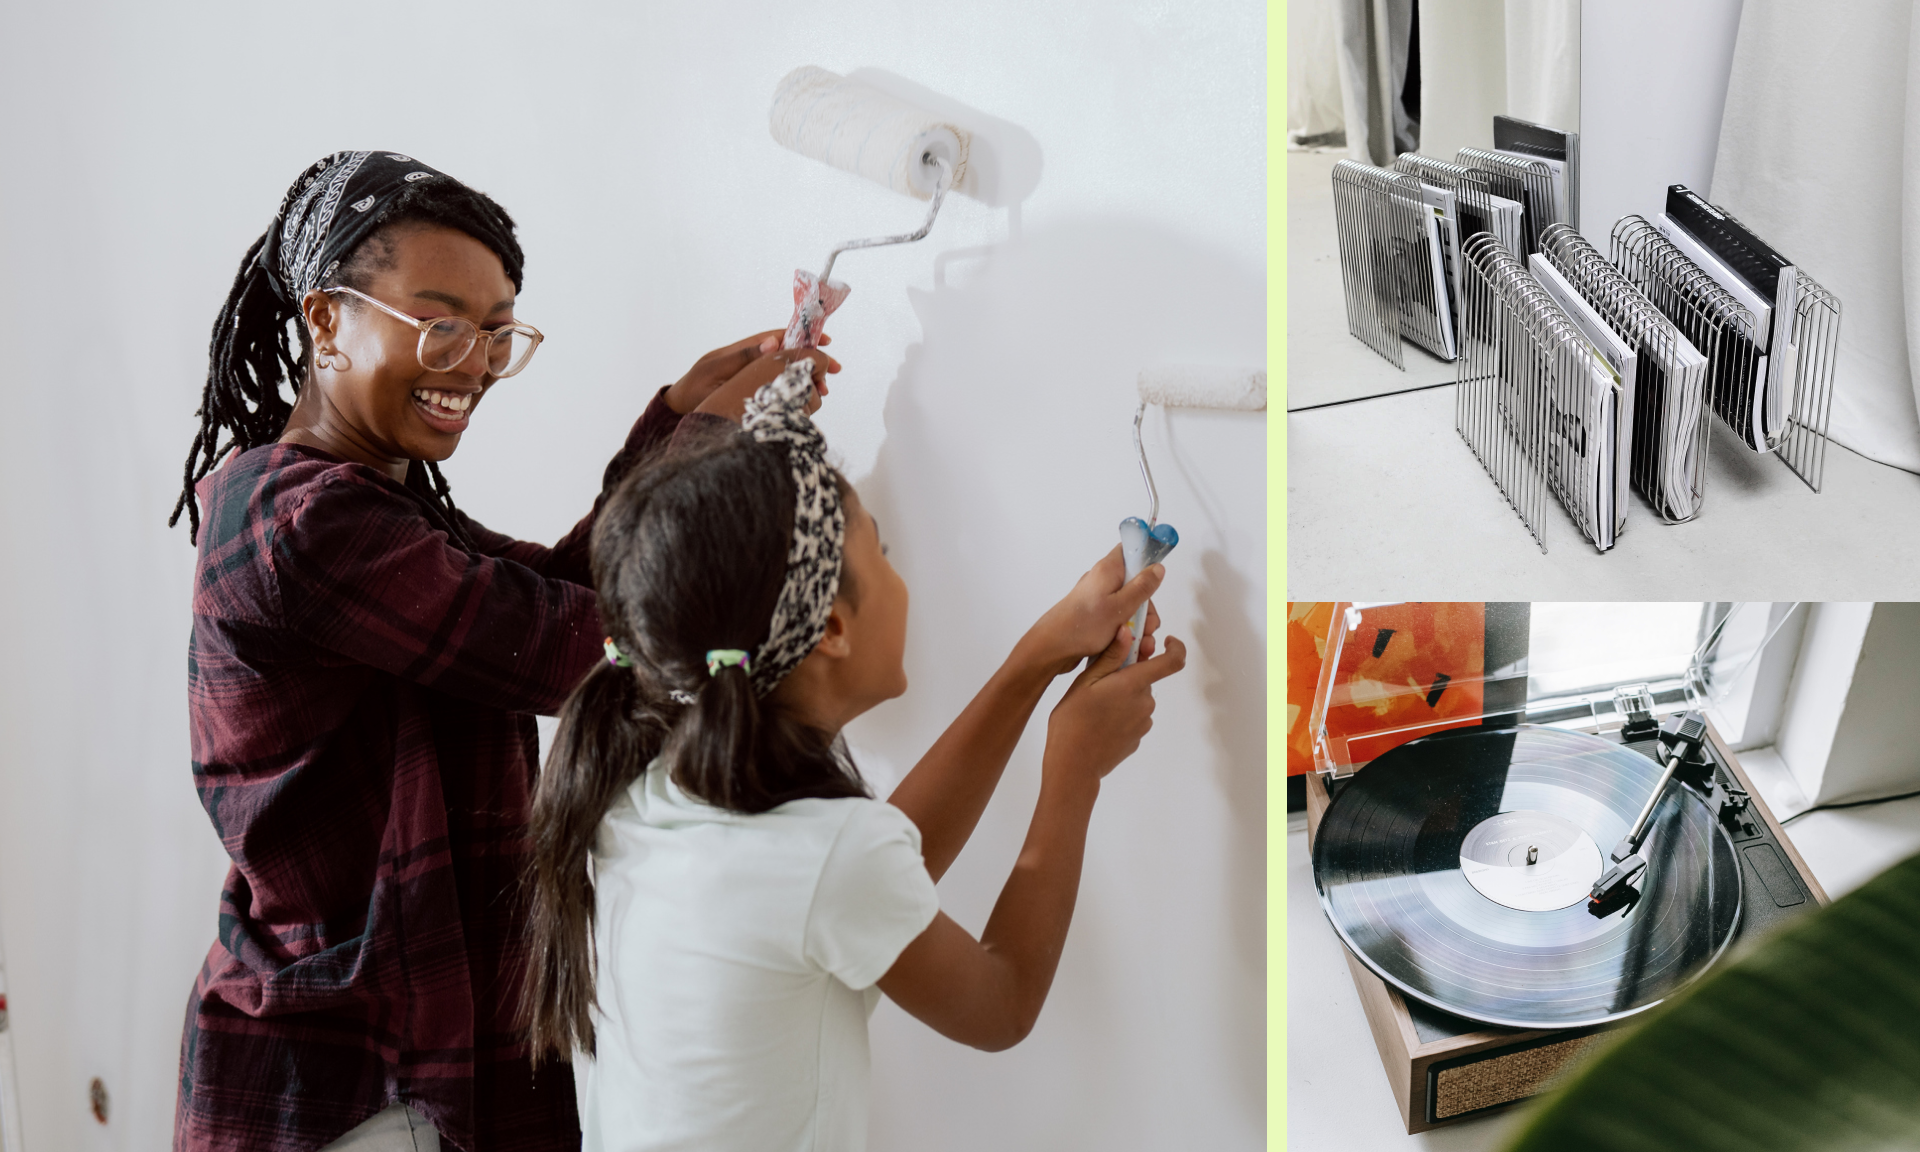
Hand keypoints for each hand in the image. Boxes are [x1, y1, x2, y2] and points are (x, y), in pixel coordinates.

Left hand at [692, 343, 841, 421]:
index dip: (802, 338)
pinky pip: (778, 385)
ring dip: (806, 378)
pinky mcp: (751, 390)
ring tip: (823, 391)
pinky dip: (795, 390)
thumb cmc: (694, 392)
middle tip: (834, 371)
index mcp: (741, 351)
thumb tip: (771, 341)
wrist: (678, 410)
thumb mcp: (717, 372)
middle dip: (812, 360)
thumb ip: (742, 357)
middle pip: (787, 355)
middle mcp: (749, 360)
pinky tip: (806, 400)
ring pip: (785, 372)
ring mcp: (750, 375)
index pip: (778, 338)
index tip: (826, 341)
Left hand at [1019, 546, 1164, 676]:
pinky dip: (1126, 632)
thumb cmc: (1082, 627)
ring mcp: (1099, 600)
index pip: (1131, 550)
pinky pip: (1118, 619)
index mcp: (1108, 570)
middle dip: (1146, 607)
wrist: (1052, 649)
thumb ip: (1141, 587)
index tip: (1154, 582)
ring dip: (1138, 624)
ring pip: (1129, 606)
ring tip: (1139, 643)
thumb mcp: (1120, 607)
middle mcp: (1103, 581)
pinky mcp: (1096, 616)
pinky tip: (1130, 647)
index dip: (1147, 560)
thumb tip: (1157, 568)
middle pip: (1136, 585)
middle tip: (1145, 627)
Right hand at [1043, 628, 1187, 783]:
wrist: (1074, 766)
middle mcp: (1145, 703)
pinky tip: (1099, 723)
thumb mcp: (1085, 682)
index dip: (1175, 648)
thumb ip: (1110, 657)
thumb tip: (1128, 632)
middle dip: (1127, 675)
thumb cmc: (1073, 720)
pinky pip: (1133, 718)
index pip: (1172, 662)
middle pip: (1145, 679)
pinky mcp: (1137, 739)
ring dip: (1122, 696)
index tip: (1164, 641)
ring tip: (1094, 706)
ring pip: (1137, 699)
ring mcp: (1143, 723)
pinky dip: (1120, 715)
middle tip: (1099, 682)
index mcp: (1134, 685)